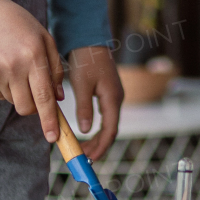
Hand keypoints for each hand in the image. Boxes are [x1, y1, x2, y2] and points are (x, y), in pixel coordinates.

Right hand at [0, 0, 65, 141]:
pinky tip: (1, 66)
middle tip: (33, 90)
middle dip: (34, 107)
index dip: (49, 120)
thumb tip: (58, 99)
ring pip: (13, 102)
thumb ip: (54, 69)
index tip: (54, 137)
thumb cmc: (20, 26)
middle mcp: (14, 66)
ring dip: (18, 92)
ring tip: (14, 67)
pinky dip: (3, 87)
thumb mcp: (45, 40)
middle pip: (27, 107)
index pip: (44, 97)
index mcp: (34, 55)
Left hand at [69, 44, 122, 159]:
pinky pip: (106, 115)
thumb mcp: (82, 85)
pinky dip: (97, 126)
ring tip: (84, 148)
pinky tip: (87, 131)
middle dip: (99, 145)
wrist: (89, 40)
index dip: (101, 146)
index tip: (90, 158)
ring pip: (108, 123)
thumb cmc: (86, 60)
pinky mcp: (108, 92)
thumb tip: (85, 130)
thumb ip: (84, 108)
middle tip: (85, 157)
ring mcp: (114, 95)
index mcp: (112, 98)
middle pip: (111, 129)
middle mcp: (116, 98)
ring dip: (97, 137)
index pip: (110, 130)